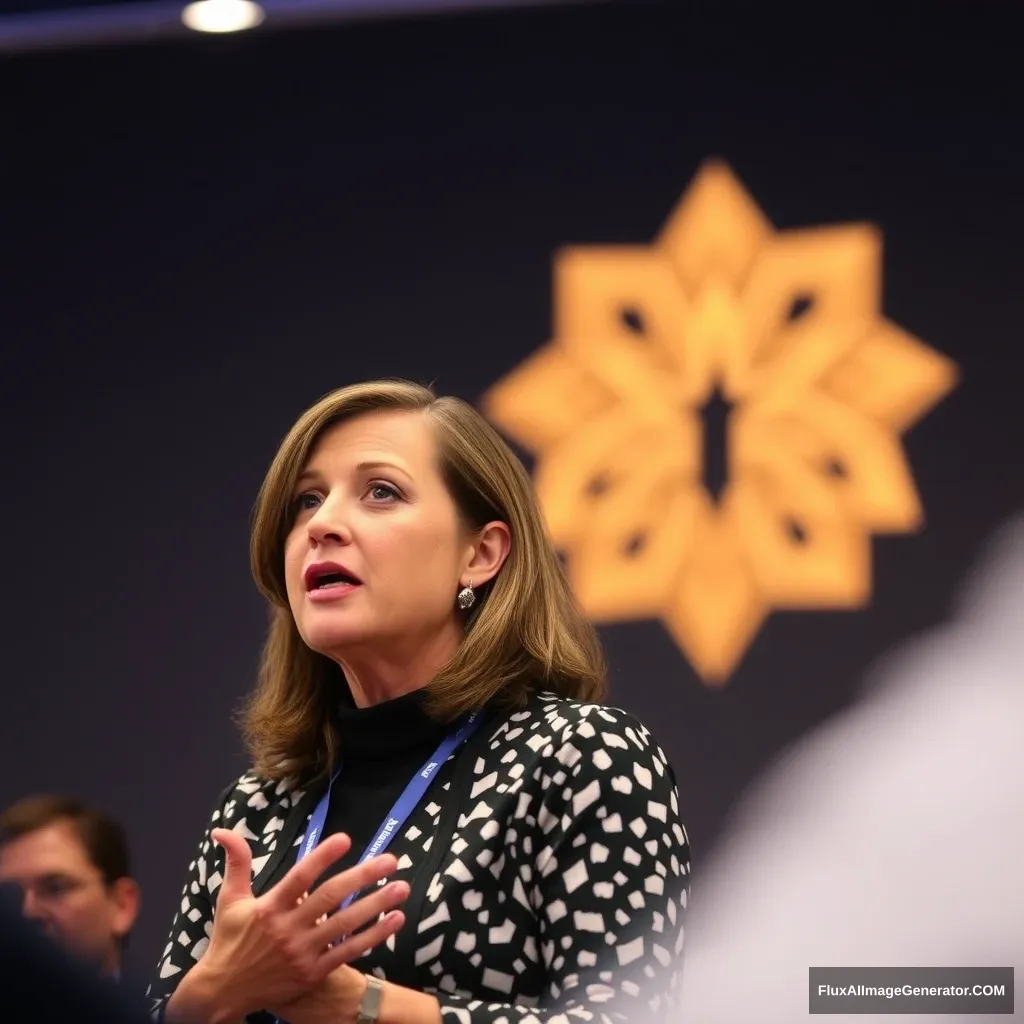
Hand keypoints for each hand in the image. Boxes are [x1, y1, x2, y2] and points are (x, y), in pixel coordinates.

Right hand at [165, 828, 407, 1022]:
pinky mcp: (313, 973)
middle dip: (363, 877)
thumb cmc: (228, 940)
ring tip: (402, 888)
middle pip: (331, 898)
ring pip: (346, 925)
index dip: (323, 857)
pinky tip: (395, 920)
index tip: (346, 839)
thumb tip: (223, 829)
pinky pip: (348, 952)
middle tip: (391, 860)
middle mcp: (288, 929)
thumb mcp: (230, 899)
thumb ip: (236, 862)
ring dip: (377, 905)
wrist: (223, 993)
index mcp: (269, 907)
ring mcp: (302, 953)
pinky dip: (373, 936)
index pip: (300, 877)